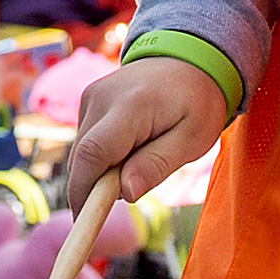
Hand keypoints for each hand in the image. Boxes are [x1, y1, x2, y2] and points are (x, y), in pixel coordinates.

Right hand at [65, 59, 226, 210]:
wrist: (189, 57)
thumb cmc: (197, 101)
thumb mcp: (193, 139)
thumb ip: (157, 165)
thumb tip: (125, 193)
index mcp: (131, 106)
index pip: (93, 154)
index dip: (83, 192)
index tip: (84, 221)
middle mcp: (102, 97)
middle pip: (82, 157)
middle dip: (95, 186)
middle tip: (129, 192)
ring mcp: (91, 95)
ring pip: (82, 151)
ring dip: (101, 169)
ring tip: (141, 159)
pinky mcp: (89, 99)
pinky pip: (87, 139)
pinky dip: (102, 155)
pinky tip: (131, 147)